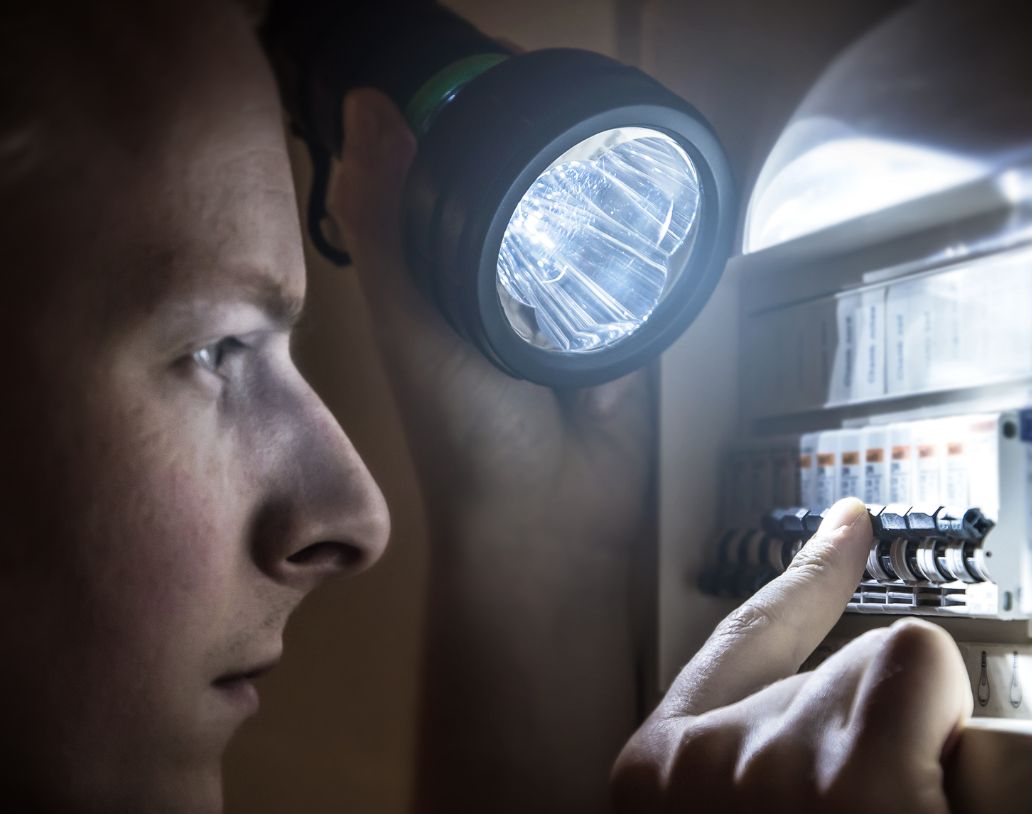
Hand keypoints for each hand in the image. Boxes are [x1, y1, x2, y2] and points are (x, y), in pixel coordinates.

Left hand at [326, 89, 651, 553]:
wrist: (552, 518)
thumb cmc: (465, 434)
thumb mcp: (411, 327)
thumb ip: (389, 229)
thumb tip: (368, 105)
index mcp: (444, 281)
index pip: (456, 178)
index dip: (469, 123)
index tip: (499, 72)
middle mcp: (505, 290)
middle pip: (529, 197)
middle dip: (547, 152)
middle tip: (567, 102)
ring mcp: (570, 312)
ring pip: (587, 231)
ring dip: (602, 197)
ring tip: (615, 140)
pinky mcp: (626, 336)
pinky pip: (638, 276)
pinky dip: (644, 249)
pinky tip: (658, 206)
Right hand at [612, 498, 977, 813]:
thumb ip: (733, 778)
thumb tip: (819, 721)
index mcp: (652, 772)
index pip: (737, 639)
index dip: (801, 580)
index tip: (847, 527)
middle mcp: (700, 751)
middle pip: (827, 668)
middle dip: (867, 740)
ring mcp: (770, 757)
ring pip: (880, 675)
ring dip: (907, 754)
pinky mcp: (850, 772)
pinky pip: (920, 672)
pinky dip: (939, 721)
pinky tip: (919, 808)